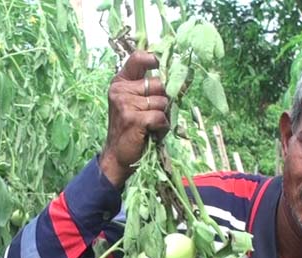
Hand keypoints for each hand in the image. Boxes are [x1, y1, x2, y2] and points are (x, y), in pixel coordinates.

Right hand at [99, 51, 169, 187]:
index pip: (138, 58)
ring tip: (151, 126)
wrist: (118, 155)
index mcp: (120, 82)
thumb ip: (154, 89)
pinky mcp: (133, 118)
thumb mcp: (139, 103)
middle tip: (155, 113)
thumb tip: (184, 79)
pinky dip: (162, 127)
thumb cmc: (132, 128)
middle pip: (159, 83)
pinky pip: (160, 117)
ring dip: (163, 116)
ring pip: (162, 102)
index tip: (163, 63)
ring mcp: (125, 104)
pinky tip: (152, 132)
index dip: (154, 58)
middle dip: (164, 99)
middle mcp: (120, 90)